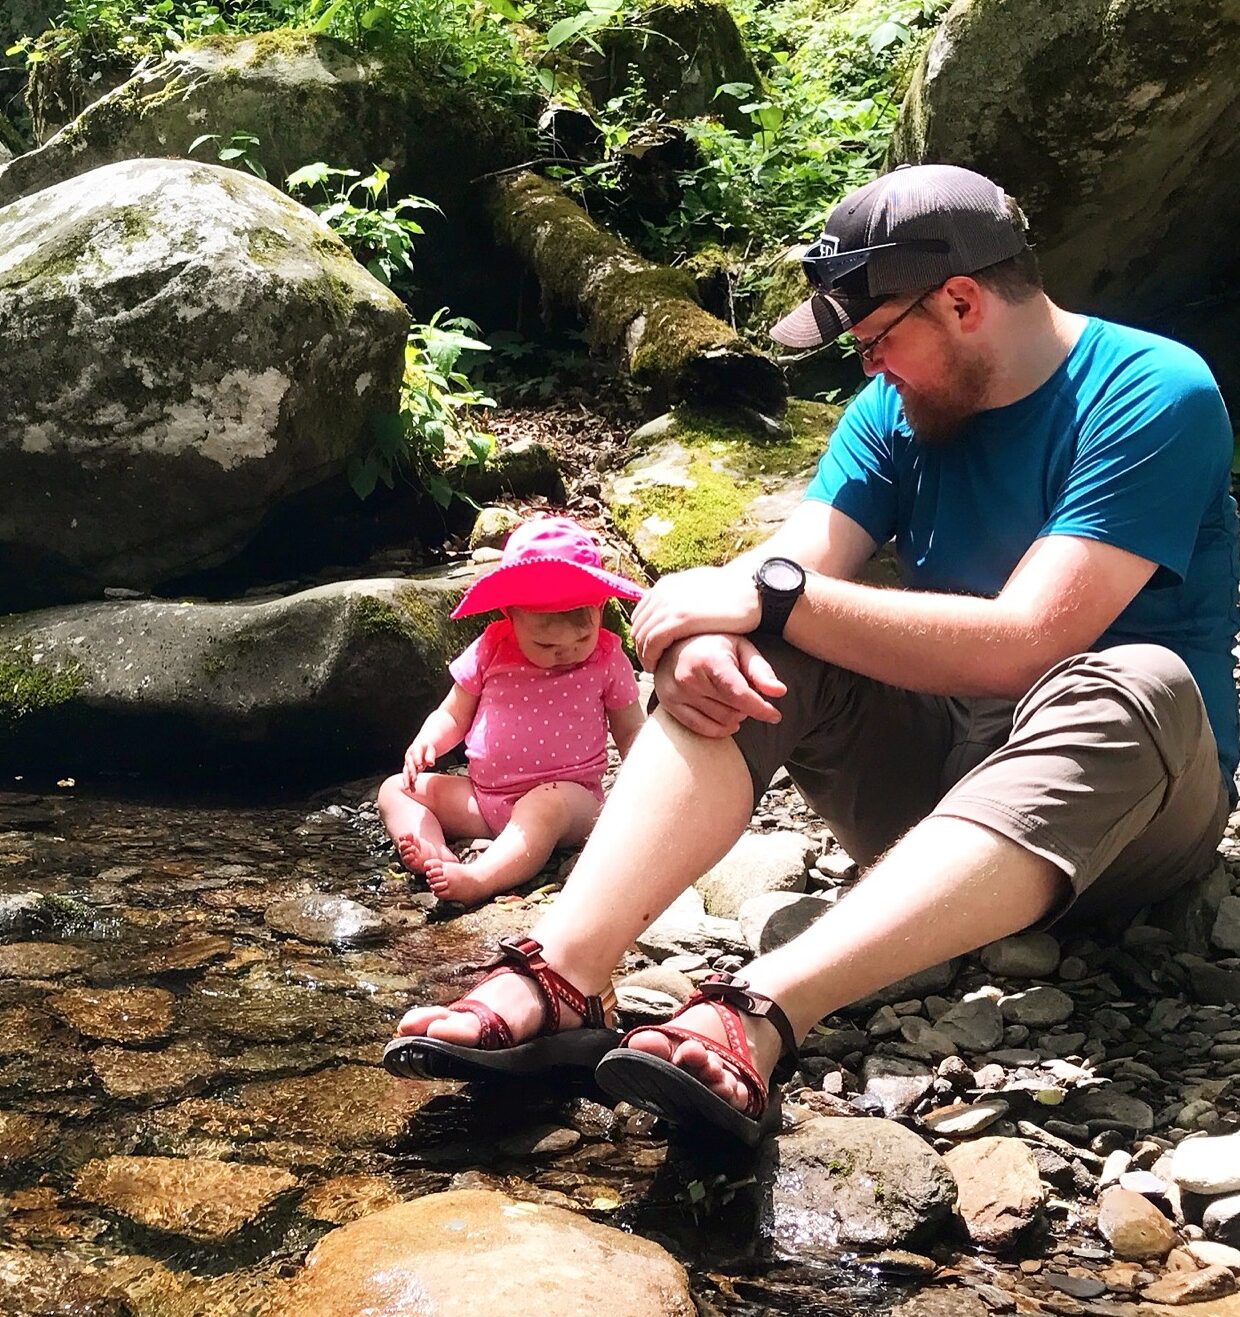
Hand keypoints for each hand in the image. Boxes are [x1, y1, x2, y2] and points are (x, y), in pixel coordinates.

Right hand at [402, 735, 436, 787]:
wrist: (421, 747)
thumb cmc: (426, 749)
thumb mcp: (430, 750)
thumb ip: (430, 757)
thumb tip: (431, 763)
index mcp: (415, 749)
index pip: (416, 754)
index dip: (417, 760)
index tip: (420, 765)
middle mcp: (409, 756)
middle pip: (410, 765)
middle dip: (411, 772)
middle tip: (414, 778)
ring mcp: (408, 763)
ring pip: (406, 772)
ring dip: (407, 780)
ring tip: (408, 788)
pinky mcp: (409, 769)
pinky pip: (408, 777)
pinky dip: (410, 784)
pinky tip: (412, 790)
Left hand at [631, 568, 760, 671]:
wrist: (750, 586)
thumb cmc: (732, 591)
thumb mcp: (700, 587)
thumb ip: (685, 596)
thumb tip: (680, 605)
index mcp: (666, 585)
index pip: (641, 613)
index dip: (642, 633)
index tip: (648, 649)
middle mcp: (663, 593)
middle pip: (638, 625)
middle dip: (640, 646)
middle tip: (648, 663)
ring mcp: (670, 604)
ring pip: (642, 635)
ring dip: (644, 654)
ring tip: (651, 668)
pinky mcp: (679, 618)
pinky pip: (653, 642)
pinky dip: (650, 656)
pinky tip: (656, 666)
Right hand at [653, 634, 785, 737]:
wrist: (674, 641)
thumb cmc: (714, 644)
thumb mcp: (741, 648)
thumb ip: (761, 670)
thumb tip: (780, 692)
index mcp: (709, 659)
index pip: (739, 694)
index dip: (761, 708)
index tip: (775, 716)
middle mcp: (689, 677)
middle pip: (733, 711)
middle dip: (747, 707)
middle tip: (745, 693)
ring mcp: (676, 692)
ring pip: (721, 721)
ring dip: (734, 717)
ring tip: (732, 700)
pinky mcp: (668, 704)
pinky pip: (701, 729)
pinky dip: (719, 728)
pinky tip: (726, 719)